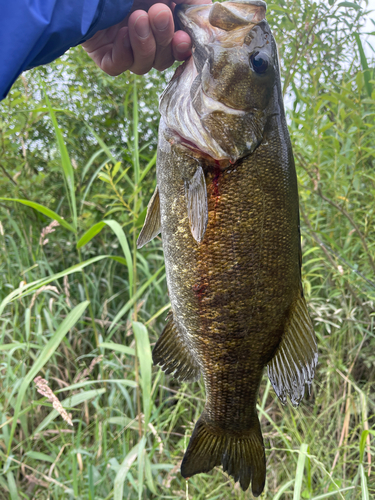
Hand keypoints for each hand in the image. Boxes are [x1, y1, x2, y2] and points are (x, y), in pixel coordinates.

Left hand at [82, 0, 210, 75]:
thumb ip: (189, 0)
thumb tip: (211, 15)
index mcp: (160, 19)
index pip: (179, 46)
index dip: (184, 48)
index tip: (186, 38)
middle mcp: (143, 35)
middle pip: (163, 59)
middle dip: (164, 39)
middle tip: (159, 13)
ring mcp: (122, 46)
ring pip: (143, 66)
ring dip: (145, 45)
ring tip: (136, 18)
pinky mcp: (103, 55)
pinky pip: (119, 67)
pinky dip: (123, 53)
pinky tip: (119, 32)